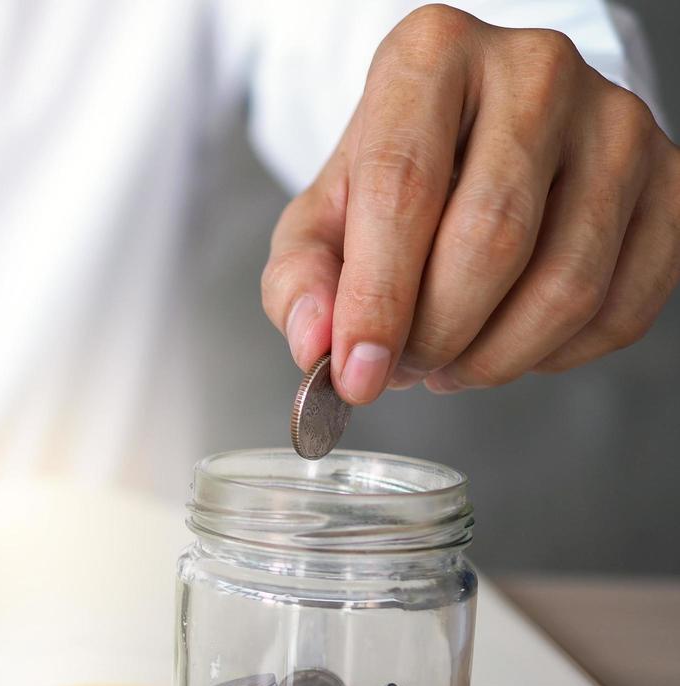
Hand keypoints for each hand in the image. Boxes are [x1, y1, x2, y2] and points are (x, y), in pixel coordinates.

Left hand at [263, 3, 679, 403]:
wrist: (478, 136)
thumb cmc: (397, 175)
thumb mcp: (320, 218)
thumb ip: (300, 281)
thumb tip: (316, 341)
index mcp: (431, 55)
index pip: (403, 188)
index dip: (377, 299)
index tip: (357, 373)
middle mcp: (535, 69)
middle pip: (491, 239)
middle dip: (436, 334)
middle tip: (401, 368)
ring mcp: (617, 120)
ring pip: (566, 283)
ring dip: (494, 357)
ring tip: (446, 363)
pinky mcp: (671, 179)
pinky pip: (622, 306)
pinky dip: (556, 357)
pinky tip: (509, 344)